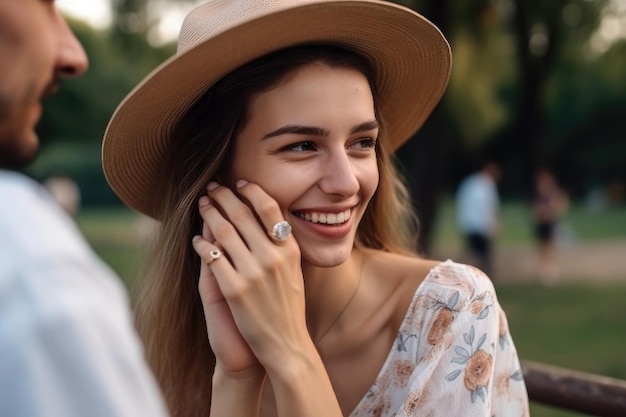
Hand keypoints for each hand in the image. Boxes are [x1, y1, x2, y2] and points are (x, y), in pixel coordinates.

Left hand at [194, 181, 308, 368]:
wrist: (285, 344)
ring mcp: (253, 272)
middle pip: (243, 214)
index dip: (252, 191)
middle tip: (212, 187)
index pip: (270, 208)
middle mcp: (273, 257)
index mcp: (290, 250)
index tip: (240, 183)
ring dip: (209, 213)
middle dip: (224, 195)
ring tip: (202, 204)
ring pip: (224, 231)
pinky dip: (202, 244)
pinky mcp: (234, 289)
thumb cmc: (289, 308)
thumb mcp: (295, 272)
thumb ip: (284, 246)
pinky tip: (197, 239)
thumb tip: (273, 219)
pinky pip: (212, 257)